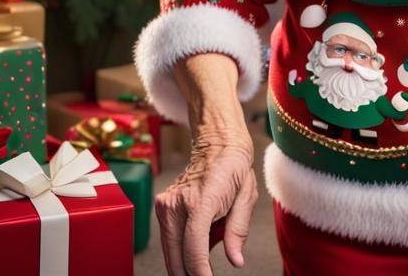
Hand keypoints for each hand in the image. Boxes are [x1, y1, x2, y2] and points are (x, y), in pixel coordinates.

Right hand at [155, 125, 256, 275]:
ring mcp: (166, 205)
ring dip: (186, 260)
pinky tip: (201, 235)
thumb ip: (238, 231)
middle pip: (176, 256)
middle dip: (189, 273)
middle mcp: (177, 203)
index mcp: (201, 200)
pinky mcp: (161, 208)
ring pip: (170, 251)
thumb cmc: (234, 168)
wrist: (217, 144)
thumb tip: (235, 260)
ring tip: (211, 239)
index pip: (194, 247)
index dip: (200, 272)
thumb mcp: (247, 196)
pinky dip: (182, 247)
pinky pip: (169, 240)